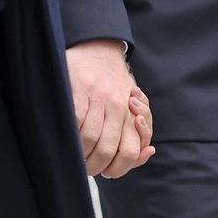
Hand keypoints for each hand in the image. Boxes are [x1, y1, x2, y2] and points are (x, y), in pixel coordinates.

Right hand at [66, 39, 154, 178]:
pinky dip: (70, 133)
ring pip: (89, 138)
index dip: (116, 169)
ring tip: (76, 155)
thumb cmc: (116, 82)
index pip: (129, 152)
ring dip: (80, 153)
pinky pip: (75, 119)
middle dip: (94, 166)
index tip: (105, 171)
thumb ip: (139, 131)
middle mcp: (116, 105)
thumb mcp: (134, 104)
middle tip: (86, 167)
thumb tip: (148, 151)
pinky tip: (68, 135)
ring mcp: (97, 97)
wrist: (100, 46)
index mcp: (130, 112)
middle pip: (107, 150)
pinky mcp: (78, 89)